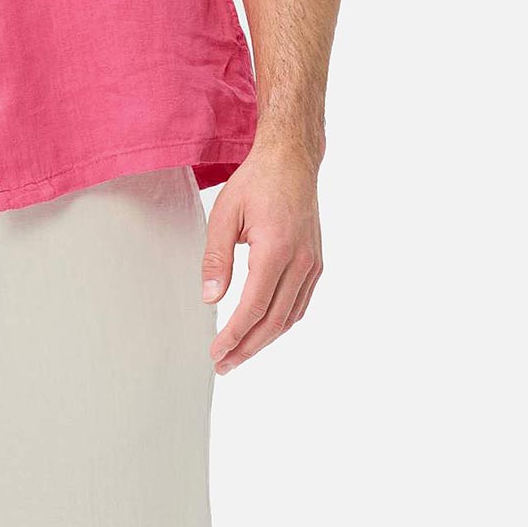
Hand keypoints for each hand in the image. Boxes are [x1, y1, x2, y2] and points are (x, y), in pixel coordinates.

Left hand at [201, 142, 324, 374]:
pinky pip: (299, 305)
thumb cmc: (257, 183)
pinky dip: (280, 324)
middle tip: (223, 365)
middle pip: (272, 321)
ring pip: (289, 318)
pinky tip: (262, 332)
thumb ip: (216, 259)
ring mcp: (313, 264)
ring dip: (263, 341)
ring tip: (238, 355)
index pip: (253, 307)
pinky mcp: (316, 264)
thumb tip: (211, 298)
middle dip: (246, 348)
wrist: (292, 161)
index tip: (215, 351)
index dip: (233, 335)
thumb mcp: (224, 216)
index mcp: (276, 249)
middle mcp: (301, 261)